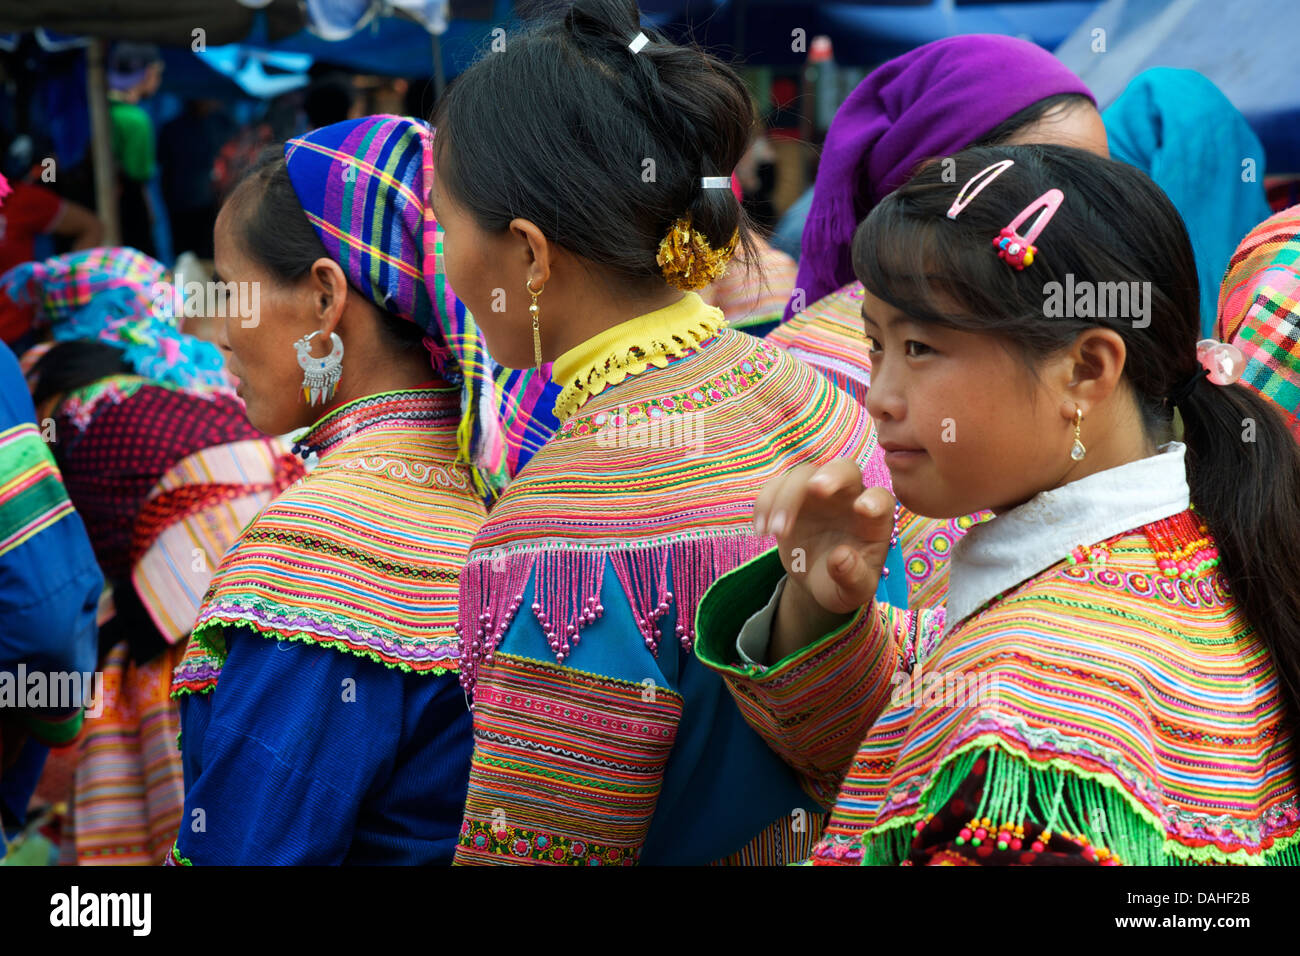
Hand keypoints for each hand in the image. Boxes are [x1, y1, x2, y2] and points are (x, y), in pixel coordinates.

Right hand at [754, 459, 895, 659]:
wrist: (819, 578)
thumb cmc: (845, 582)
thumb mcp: (854, 592)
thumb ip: (853, 577)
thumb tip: (840, 557)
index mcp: (874, 520)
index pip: (881, 500)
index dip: (874, 500)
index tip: (863, 508)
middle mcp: (849, 497)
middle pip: (845, 469)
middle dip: (831, 475)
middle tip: (816, 488)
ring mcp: (819, 493)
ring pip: (804, 475)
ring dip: (786, 499)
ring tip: (776, 532)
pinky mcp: (792, 495)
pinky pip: (777, 485)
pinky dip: (766, 502)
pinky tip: (761, 529)